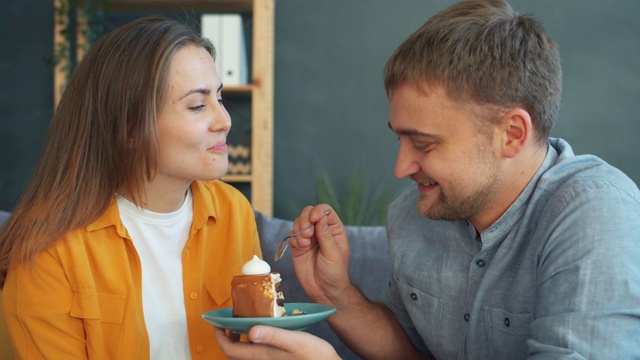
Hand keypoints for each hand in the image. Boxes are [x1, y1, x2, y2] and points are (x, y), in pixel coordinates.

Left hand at [214, 326, 340, 359]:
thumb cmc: (314, 356)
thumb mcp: (294, 341)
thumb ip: (273, 335)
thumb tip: (250, 330)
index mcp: (263, 354)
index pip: (231, 350)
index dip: (219, 337)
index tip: (215, 322)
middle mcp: (263, 359)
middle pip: (235, 352)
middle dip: (227, 337)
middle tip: (227, 321)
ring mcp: (270, 359)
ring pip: (246, 351)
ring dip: (239, 337)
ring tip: (242, 321)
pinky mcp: (278, 358)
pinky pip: (258, 349)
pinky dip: (253, 338)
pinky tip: (263, 328)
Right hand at [289, 205, 350, 304]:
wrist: (324, 290)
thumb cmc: (334, 273)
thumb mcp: (333, 254)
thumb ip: (326, 235)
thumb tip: (321, 217)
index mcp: (334, 230)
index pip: (326, 211)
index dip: (319, 211)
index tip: (314, 219)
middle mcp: (321, 231)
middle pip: (309, 213)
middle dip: (305, 220)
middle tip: (308, 234)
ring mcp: (309, 238)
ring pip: (299, 222)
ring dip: (299, 229)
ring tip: (304, 244)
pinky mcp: (298, 246)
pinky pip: (292, 234)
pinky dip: (294, 238)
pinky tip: (300, 248)